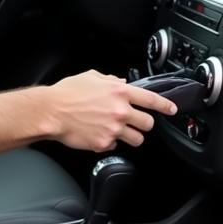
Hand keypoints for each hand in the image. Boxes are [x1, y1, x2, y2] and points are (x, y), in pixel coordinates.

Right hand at [46, 71, 177, 150]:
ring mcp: (113, 129)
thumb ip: (110, 80)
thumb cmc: (67, 93)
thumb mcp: (91, 77)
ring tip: (119, 132)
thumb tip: (120, 81)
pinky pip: (115, 146)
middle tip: (136, 123)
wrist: (50, 112)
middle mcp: (120, 111)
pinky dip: (110, 142)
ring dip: (131, 136)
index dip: (165, 105)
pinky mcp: (104, 143)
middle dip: (144, 124)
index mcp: (119, 92)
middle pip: (148, 123)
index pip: (151, 99)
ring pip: (137, 139)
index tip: (171, 109)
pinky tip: (99, 135)